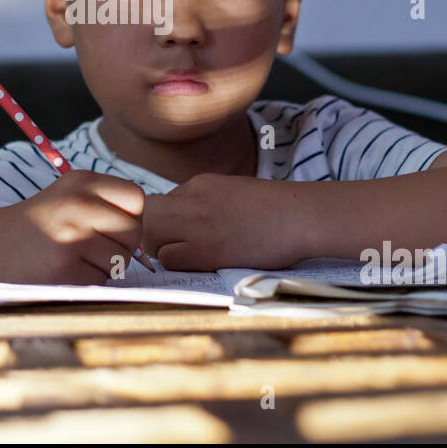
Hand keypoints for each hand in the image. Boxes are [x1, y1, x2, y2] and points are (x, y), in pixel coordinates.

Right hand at [0, 170, 144, 283]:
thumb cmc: (40, 223)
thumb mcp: (70, 195)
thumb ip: (108, 206)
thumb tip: (148, 240)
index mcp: (82, 181)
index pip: (137, 199)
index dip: (131, 217)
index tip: (110, 226)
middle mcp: (78, 205)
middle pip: (134, 233)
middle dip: (121, 246)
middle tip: (92, 247)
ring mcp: (71, 237)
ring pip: (120, 260)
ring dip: (104, 267)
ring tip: (74, 257)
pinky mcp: (64, 269)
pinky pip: (100, 280)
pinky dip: (87, 281)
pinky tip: (64, 270)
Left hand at [141, 174, 308, 270]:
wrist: (299, 217)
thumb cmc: (274, 209)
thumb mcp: (231, 191)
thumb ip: (203, 201)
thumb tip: (180, 223)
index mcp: (200, 182)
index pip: (160, 201)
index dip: (161, 220)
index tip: (175, 233)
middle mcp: (192, 198)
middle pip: (147, 213)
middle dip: (151, 232)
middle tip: (172, 246)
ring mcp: (197, 222)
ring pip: (151, 235)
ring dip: (162, 249)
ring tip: (190, 256)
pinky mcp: (205, 249)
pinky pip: (168, 259)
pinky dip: (178, 264)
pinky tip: (202, 264)